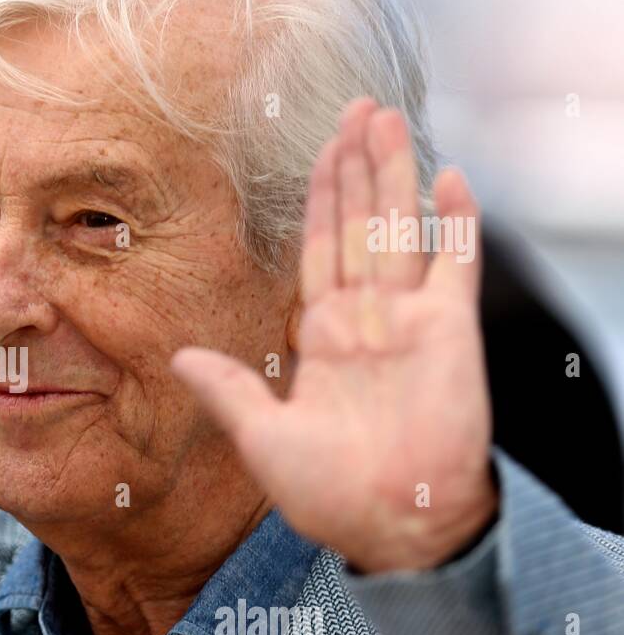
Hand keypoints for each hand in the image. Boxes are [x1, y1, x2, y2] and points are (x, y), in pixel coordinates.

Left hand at [173, 98, 496, 572]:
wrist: (389, 525)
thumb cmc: (327, 493)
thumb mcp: (262, 435)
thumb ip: (227, 389)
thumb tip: (179, 357)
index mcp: (322, 337)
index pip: (319, 249)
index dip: (319, 200)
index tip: (319, 152)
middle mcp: (365, 319)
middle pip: (358, 225)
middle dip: (356, 167)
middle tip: (355, 109)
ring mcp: (409, 321)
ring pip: (399, 229)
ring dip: (394, 174)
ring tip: (388, 119)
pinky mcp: (449, 331)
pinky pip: (454, 265)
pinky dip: (455, 222)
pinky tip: (450, 176)